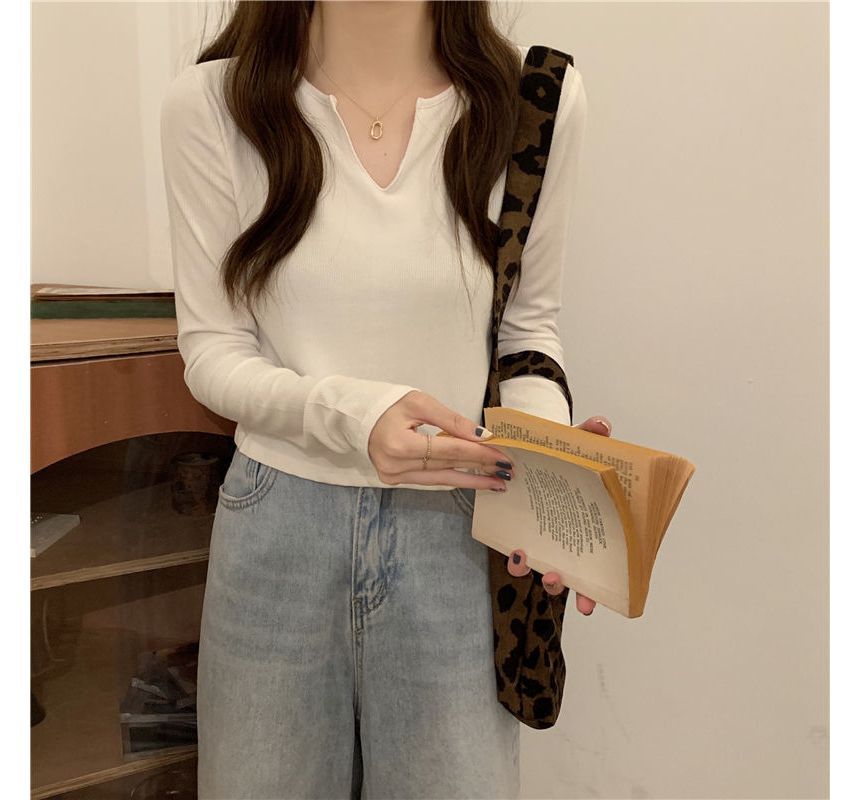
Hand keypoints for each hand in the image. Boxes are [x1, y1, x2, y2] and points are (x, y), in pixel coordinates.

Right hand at [368, 390, 515, 490]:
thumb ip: (451, 420)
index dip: (477, 453)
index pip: (448, 450)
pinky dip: (453, 478)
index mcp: (399, 443)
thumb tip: (482, 435)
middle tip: (506, 470)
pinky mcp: (395, 480)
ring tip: (496, 483)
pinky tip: (472, 480)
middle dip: (479, 467)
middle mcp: (395, 465)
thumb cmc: (390, 406)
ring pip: (441, 480)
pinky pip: (430, 480)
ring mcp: (394, 476)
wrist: (361, 418)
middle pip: (447, 466)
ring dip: (471, 480)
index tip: (501, 455)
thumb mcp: (420, 403)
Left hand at [506, 415, 613, 616]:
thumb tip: (602, 426)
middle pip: (571, 577)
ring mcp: (544, 539)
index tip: (587, 605)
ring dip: (537, 574)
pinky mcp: (521, 532)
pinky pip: (520, 554)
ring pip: (544, 569)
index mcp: (589, 525)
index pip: (599, 566)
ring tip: (527, 560)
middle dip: (562, 586)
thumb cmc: (564, 454)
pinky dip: (517, 558)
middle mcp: (569, 540)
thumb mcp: (576, 444)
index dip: (594, 591)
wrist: (535, 450)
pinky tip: (513, 550)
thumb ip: (589, 436)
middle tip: (555, 578)